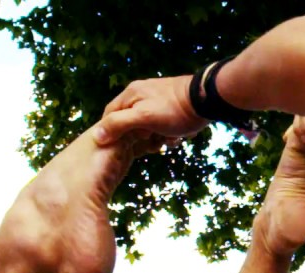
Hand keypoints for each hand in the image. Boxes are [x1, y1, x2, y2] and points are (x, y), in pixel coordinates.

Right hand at [93, 76, 209, 145]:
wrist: (207, 100)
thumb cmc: (174, 110)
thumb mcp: (143, 118)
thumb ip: (119, 124)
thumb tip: (97, 135)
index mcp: (130, 94)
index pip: (110, 115)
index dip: (113, 132)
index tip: (121, 147)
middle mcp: (141, 93)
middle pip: (130, 121)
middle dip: (140, 137)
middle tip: (154, 145)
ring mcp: (157, 98)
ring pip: (148, 125)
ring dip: (158, 137)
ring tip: (169, 140)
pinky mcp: (172, 104)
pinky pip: (164, 123)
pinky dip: (169, 133)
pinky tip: (178, 137)